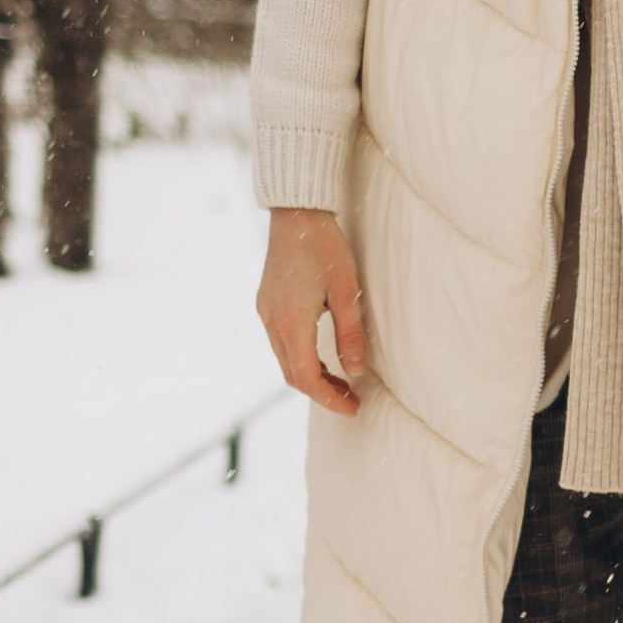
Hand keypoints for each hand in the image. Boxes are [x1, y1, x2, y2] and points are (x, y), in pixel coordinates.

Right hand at [256, 207, 367, 416]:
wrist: (296, 214)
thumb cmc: (326, 248)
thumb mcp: (348, 293)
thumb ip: (351, 335)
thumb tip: (356, 372)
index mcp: (292, 323)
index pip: (307, 379)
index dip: (330, 399)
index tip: (353, 408)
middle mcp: (272, 322)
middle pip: (293, 375)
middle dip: (321, 392)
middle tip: (351, 399)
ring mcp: (266, 312)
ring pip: (285, 360)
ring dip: (311, 375)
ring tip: (341, 381)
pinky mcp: (266, 303)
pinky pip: (280, 343)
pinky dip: (301, 357)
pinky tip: (323, 356)